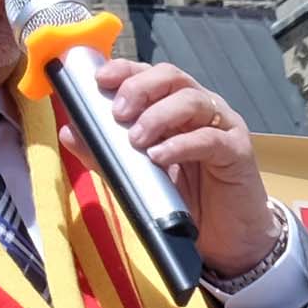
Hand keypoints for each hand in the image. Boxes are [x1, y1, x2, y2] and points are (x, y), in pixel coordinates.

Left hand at [94, 55, 276, 275]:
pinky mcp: (238, 151)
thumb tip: (69, 131)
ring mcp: (222, 126)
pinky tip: (160, 155)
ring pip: (192, 100)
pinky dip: (182, 144)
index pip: (150, 74)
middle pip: (172, 76)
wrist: (225, 237)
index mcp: (174, 106)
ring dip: (159, 115)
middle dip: (141, 87)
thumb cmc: (184, 198)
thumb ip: (105, 154)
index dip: (125, 70)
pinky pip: (210, 138)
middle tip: (119, 113)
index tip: (100, 79)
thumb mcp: (137, 175)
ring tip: (137, 139)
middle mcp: (199, 108)